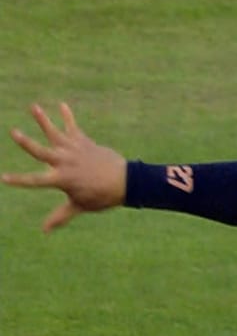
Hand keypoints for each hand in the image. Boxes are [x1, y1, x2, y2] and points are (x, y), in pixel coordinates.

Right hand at [5, 103, 127, 231]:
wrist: (125, 182)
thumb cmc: (101, 197)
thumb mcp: (79, 206)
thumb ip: (60, 216)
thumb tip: (44, 231)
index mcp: (60, 179)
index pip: (34, 181)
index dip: (18, 180)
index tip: (3, 177)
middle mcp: (65, 162)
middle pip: (40, 151)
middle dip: (26, 142)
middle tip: (13, 132)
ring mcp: (74, 150)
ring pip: (55, 133)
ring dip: (44, 120)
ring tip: (33, 106)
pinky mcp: (84, 142)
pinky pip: (74, 127)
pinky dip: (68, 117)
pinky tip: (62, 104)